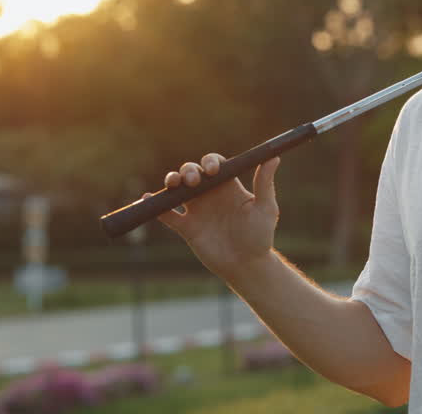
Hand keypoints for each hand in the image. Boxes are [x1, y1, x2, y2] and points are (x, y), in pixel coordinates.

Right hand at [149, 153, 280, 279]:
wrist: (247, 266)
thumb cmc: (260, 236)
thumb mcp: (265, 208)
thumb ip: (265, 183)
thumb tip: (273, 156)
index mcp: (228, 186)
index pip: (215, 165)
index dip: (210, 162)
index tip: (212, 169)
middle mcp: (210, 194)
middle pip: (192, 172)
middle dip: (189, 170)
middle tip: (194, 181)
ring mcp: (197, 210)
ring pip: (177, 189)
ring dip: (172, 181)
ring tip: (172, 184)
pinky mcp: (187, 228)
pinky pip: (167, 214)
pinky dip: (156, 206)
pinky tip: (147, 198)